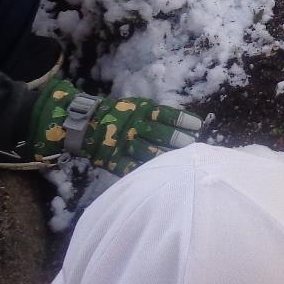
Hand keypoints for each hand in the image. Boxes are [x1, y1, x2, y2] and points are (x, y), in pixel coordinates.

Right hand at [30, 78, 208, 175]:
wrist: (85, 124)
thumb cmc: (119, 113)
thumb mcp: (137, 106)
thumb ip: (157, 114)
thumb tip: (186, 123)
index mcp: (141, 111)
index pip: (165, 115)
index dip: (182, 120)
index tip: (197, 125)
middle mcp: (133, 127)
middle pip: (159, 134)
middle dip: (178, 140)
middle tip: (192, 145)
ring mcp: (124, 145)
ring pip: (149, 153)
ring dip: (166, 157)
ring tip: (182, 162)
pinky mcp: (115, 161)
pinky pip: (132, 169)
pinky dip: (146, 173)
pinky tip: (161, 177)